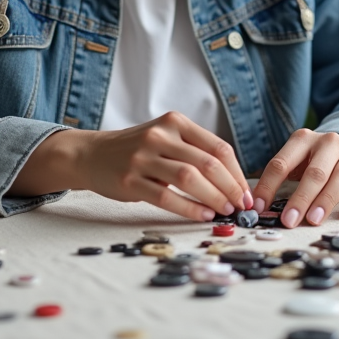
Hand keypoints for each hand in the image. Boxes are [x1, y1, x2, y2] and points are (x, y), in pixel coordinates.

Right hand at [79, 111, 251, 220]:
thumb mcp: (166, 138)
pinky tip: (202, 215)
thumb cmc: (137, 150)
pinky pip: (166, 198)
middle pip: (207, 163)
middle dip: (230, 188)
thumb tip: (233, 183)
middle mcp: (160, 135)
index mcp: (175, 122)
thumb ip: (194, 152)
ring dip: (214, 198)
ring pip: (189, 179)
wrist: (91, 154)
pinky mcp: (130, 180)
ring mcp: (143, 157)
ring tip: (225, 211)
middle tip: (241, 206)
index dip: (237, 173)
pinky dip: (189, 208)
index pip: (218, 147)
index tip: (247, 193)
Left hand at [250, 130, 338, 227]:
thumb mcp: (294, 160)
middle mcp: (328, 143)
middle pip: (315, 172)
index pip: (282, 163)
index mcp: (302, 139)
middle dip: (301, 198)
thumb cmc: (312, 159)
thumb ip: (278, 178)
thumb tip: (257, 206)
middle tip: (289, 220)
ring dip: (326, 200)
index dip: (269, 186)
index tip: (259, 208)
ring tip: (313, 220)